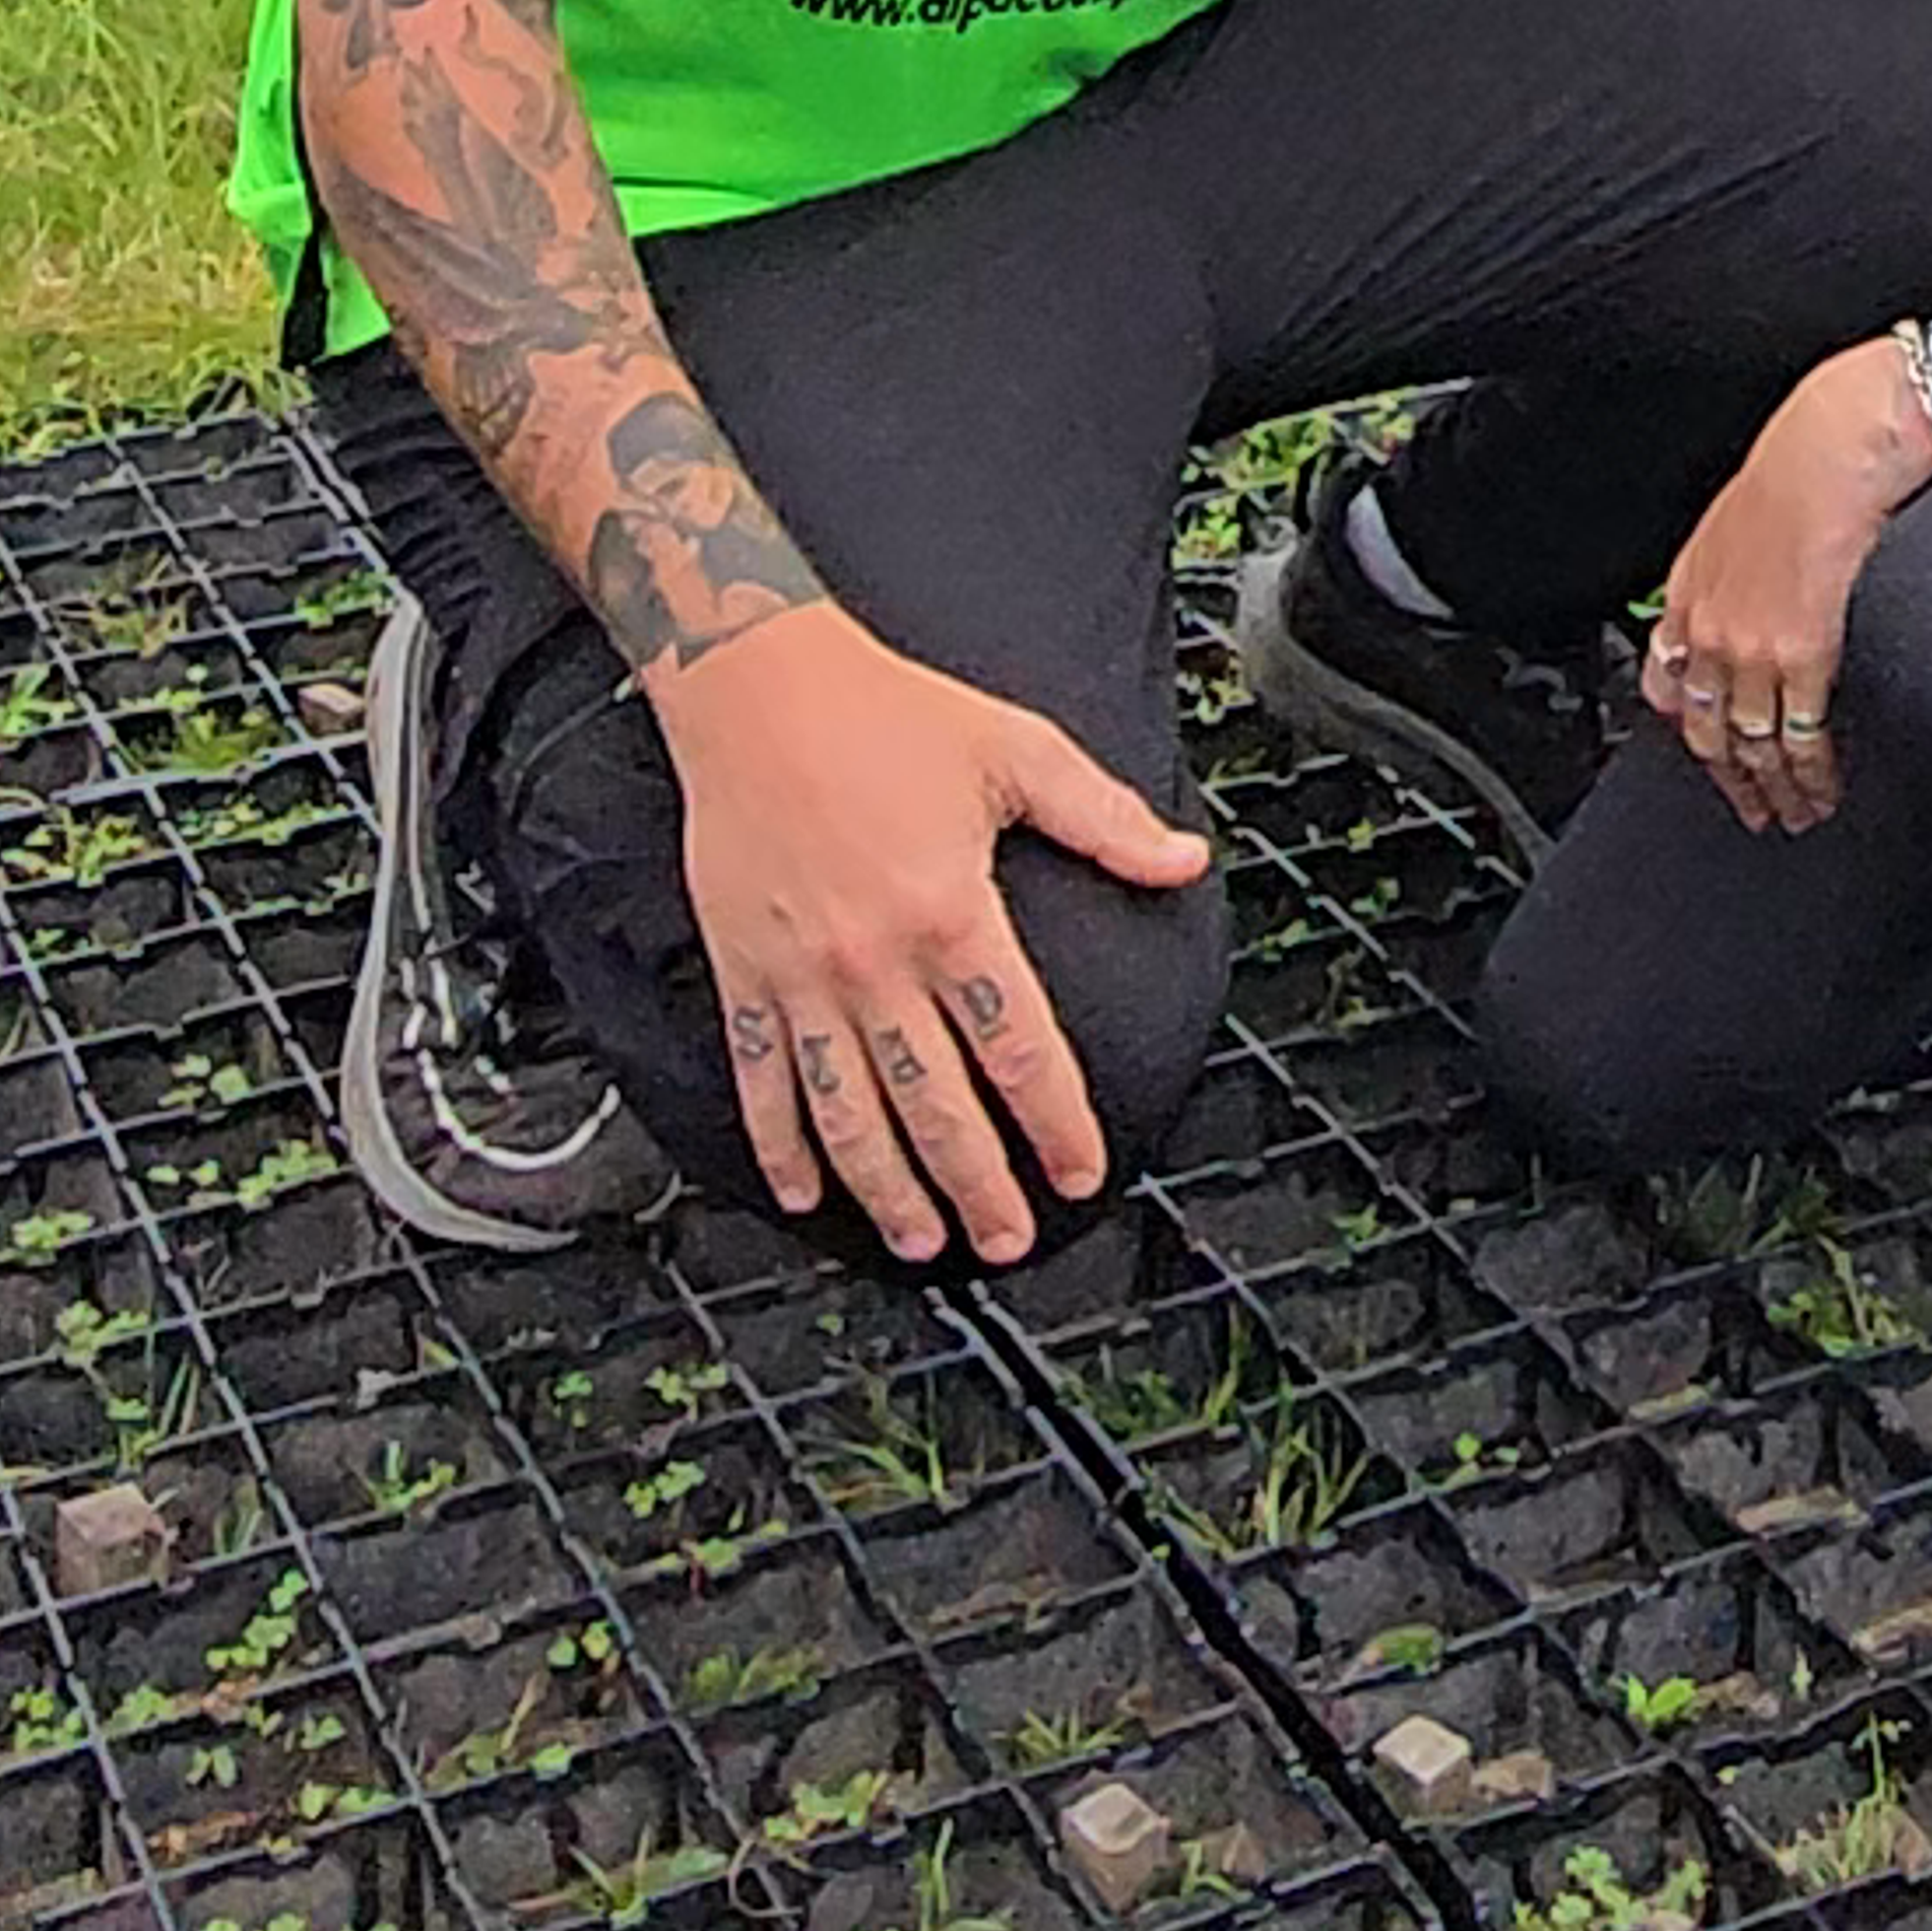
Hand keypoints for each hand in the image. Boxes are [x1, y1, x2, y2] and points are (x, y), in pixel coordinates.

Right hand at [647, 604, 1209, 1262]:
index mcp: (952, 912)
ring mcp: (803, 977)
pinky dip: (780, 1146)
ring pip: (849, 1116)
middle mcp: (877, 960)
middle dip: (978, 1187)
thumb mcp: (1017, 752)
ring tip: (921, 1244)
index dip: (1055, 1122)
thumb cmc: (890, 712)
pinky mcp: (744, 975)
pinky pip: (761, 1080)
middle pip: (936, 1105)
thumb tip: (1187, 862)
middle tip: (1006, 1241)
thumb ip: (1105, 820)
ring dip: (887, 1192)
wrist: (757, 686)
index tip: (1080, 1173)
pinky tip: (803, 1194)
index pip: (1019, 1046)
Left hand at [1644, 348, 1931, 835]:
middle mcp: (1711, 624)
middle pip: (1709, 730)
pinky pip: (1799, 736)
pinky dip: (1811, 774)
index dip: (1691, 734)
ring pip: (1753, 744)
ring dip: (1777, 789)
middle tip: (1757, 813)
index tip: (1712, 759)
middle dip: (1734, 781)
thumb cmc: (1808, 457)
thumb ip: (1737, 562)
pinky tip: (1824, 790)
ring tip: (1798, 815)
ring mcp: (1751, 645)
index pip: (1671, 685)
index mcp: (1693, 587)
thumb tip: (1756, 589)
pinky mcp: (1801, 652)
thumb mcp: (1744, 512)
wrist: (1842, 438)